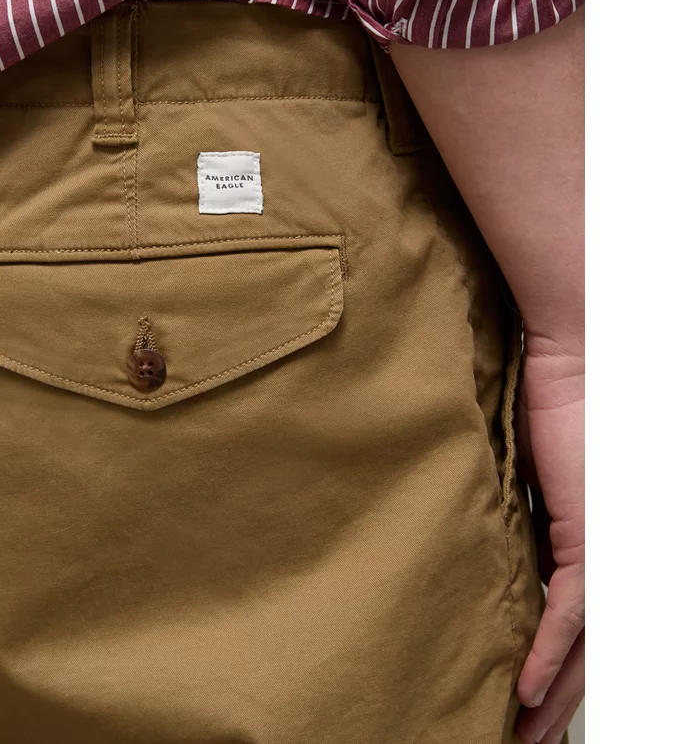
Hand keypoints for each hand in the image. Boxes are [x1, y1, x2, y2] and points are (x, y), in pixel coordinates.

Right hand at [514, 335, 584, 743]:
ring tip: (522, 729)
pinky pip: (571, 611)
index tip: (516, 695)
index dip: (547, 664)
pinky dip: (548, 652)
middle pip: (584, 645)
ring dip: (552, 691)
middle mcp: (601, 551)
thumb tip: (460, 529)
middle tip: (520, 732)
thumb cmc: (542, 395)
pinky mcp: (593, 535)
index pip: (567, 618)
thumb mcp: (511, 463)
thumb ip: (498, 505)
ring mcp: (603, 547)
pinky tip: (526, 688)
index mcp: (581, 537)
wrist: (572, 356)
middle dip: (553, 696)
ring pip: (585, 642)